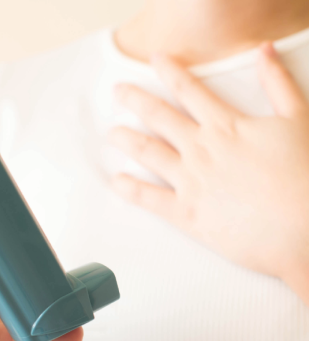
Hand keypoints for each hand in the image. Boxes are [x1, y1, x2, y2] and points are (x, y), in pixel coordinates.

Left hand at [109, 43, 308, 301]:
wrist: (302, 228)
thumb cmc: (304, 176)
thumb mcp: (298, 119)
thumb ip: (278, 83)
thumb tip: (264, 50)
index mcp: (226, 125)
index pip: (190, 89)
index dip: (170, 71)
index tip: (154, 60)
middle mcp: (201, 149)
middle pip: (160, 117)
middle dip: (136, 100)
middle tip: (118, 92)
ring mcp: (190, 181)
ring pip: (149, 153)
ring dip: (127, 139)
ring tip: (113, 133)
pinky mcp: (187, 214)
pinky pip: (150, 199)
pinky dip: (130, 190)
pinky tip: (117, 182)